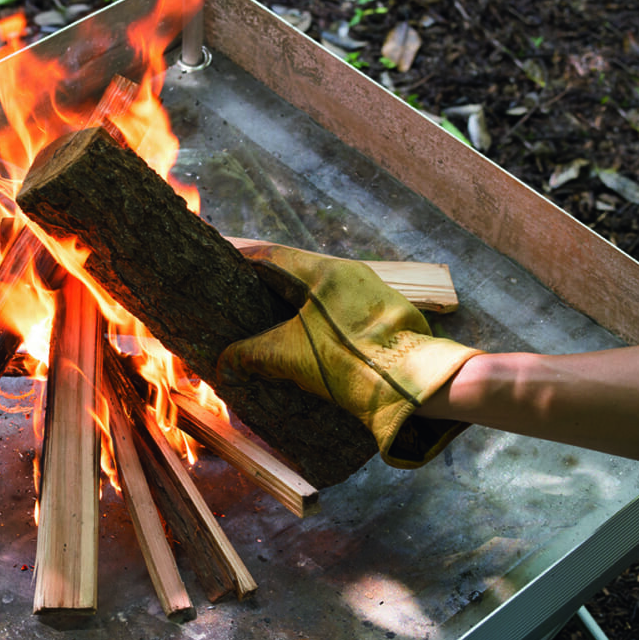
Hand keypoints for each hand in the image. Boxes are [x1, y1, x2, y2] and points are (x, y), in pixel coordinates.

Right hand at [218, 242, 480, 467]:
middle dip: (263, 284)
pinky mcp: (380, 316)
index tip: (220, 262)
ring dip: (289, 305)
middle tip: (236, 296)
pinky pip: (335, 310)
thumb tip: (224, 362)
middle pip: (294, 272)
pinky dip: (312, 320)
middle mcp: (348, 274)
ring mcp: (368, 293)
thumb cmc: (352, 362)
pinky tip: (301, 342)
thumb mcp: (291, 357)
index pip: (271, 254)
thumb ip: (252, 355)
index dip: (241, 257)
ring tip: (263, 322)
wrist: (417, 385)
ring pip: (316, 292)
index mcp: (323, 271)